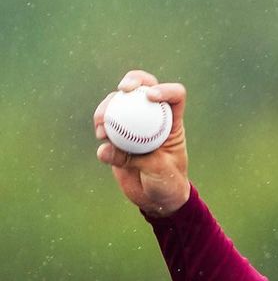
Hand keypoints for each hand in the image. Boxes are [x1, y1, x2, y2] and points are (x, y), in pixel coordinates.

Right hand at [94, 70, 189, 215]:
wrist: (156, 199)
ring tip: (104, 128)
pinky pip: (107, 123)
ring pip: (119, 102)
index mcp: (171, 123)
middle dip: (132, 81)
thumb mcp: (159, 172)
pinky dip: (102, 127)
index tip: (150, 97)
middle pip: (143, 88)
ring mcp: (134, 123)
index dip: (164, 90)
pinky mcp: (118, 134)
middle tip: (122, 90)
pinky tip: (101, 138)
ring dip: (108, 108)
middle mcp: (153, 118)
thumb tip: (104, 149)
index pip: (174, 96)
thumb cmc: (167, 184)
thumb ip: (134, 159)